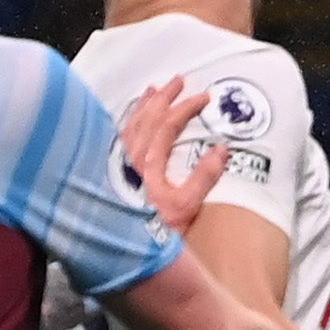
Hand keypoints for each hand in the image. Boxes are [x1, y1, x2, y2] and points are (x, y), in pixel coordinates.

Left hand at [114, 77, 227, 237]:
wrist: (117, 249)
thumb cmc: (152, 231)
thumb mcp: (186, 206)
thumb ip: (204, 177)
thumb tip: (222, 149)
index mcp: (148, 161)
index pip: (169, 124)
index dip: (187, 108)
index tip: (204, 97)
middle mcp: (128, 156)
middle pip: (147, 117)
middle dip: (164, 97)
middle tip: (178, 80)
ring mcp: (116, 162)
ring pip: (129, 123)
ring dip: (144, 105)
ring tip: (153, 90)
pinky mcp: (108, 170)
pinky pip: (117, 135)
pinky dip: (127, 121)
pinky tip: (129, 121)